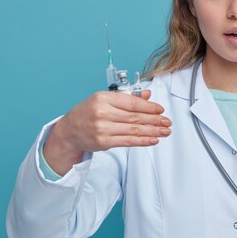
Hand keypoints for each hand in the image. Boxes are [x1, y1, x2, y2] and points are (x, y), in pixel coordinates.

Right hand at [43, 90, 170, 174]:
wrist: (69, 131)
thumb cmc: (87, 113)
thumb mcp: (104, 99)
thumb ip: (126, 98)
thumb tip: (147, 95)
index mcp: (103, 98)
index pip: (132, 102)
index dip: (149, 107)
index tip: (160, 110)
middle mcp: (102, 112)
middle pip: (135, 117)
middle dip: (154, 120)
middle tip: (167, 122)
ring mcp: (103, 128)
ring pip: (133, 130)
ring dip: (152, 131)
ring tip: (164, 131)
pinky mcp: (104, 142)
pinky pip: (128, 141)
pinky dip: (143, 141)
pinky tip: (153, 140)